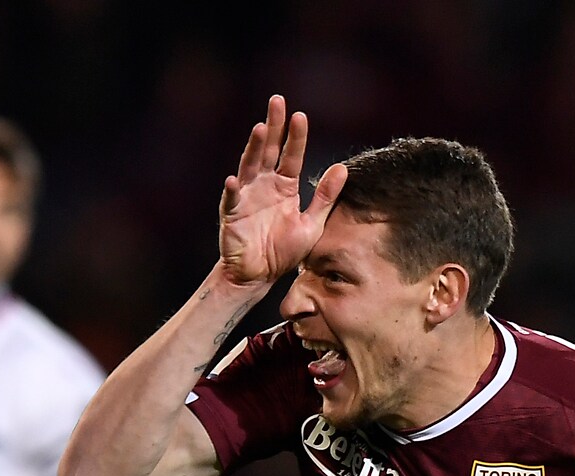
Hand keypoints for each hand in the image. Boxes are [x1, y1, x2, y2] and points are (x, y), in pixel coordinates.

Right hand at [218, 94, 346, 285]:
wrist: (259, 275)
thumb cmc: (284, 250)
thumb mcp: (312, 224)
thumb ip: (325, 197)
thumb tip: (342, 168)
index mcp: (284, 187)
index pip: (291, 155)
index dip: (296, 136)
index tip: (300, 116)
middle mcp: (264, 185)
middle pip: (269, 150)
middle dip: (274, 126)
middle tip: (277, 101)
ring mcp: (246, 197)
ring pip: (250, 166)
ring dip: (255, 148)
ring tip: (261, 129)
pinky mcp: (232, 214)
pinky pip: (232, 200)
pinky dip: (233, 190)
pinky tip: (235, 180)